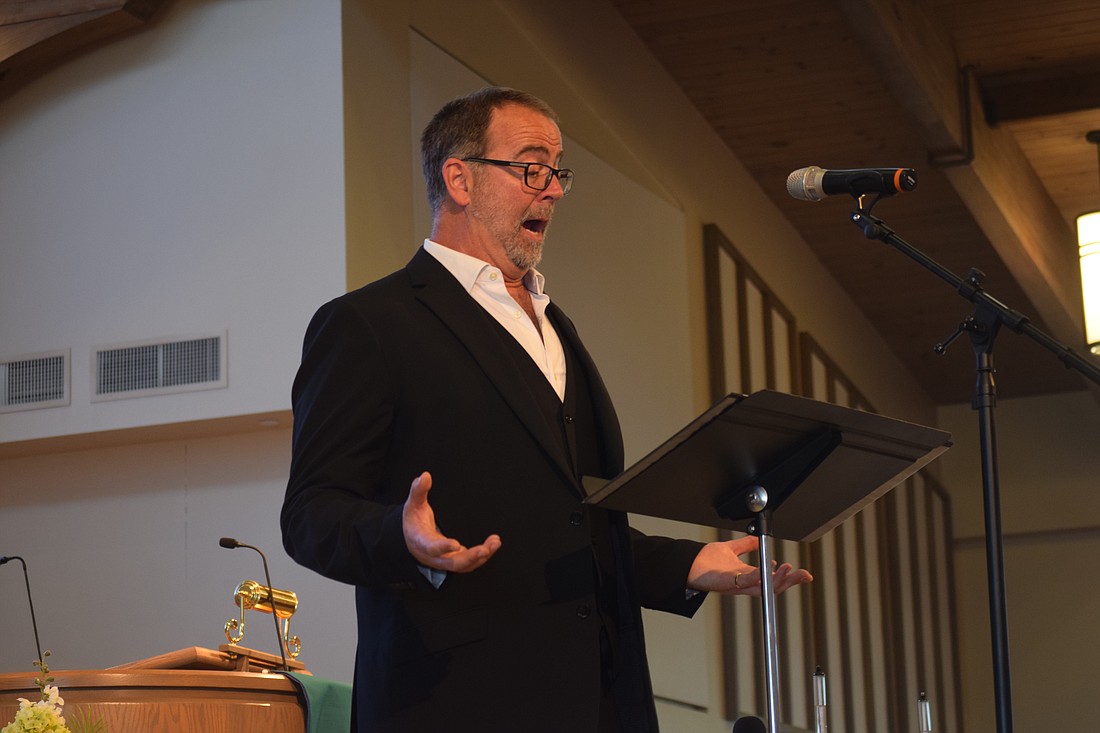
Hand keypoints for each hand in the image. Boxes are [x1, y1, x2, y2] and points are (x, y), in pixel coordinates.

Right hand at [402, 471, 501, 571]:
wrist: (411, 539)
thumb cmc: (413, 522)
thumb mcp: (413, 505)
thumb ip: (419, 491)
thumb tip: (425, 476)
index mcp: (422, 542)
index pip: (431, 547)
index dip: (442, 547)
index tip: (455, 544)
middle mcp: (434, 556)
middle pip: (452, 563)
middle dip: (469, 558)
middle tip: (484, 550)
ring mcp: (445, 560)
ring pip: (464, 565)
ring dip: (480, 557)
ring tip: (495, 543)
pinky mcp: (454, 560)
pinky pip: (469, 563)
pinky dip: (482, 556)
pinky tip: (493, 545)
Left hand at [686, 535, 811, 595]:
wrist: (687, 564)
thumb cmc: (705, 561)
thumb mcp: (730, 549)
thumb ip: (745, 545)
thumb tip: (758, 538)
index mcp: (748, 576)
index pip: (773, 579)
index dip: (789, 578)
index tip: (805, 575)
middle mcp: (745, 583)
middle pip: (773, 587)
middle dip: (790, 581)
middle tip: (804, 576)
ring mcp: (737, 584)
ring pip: (763, 587)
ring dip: (778, 579)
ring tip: (789, 570)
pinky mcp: (727, 582)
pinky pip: (746, 581)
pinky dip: (759, 576)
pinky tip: (768, 570)